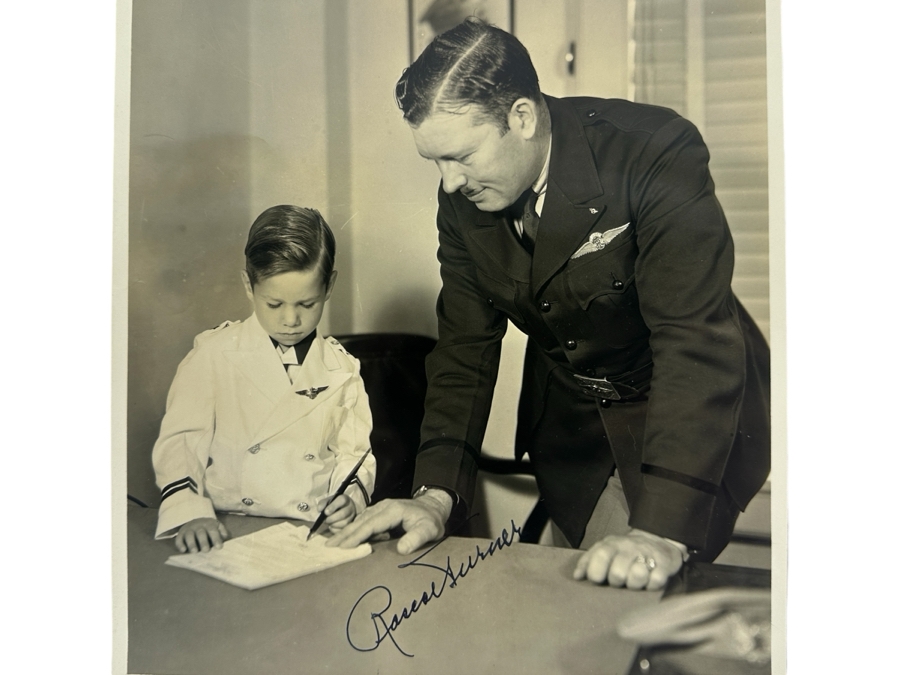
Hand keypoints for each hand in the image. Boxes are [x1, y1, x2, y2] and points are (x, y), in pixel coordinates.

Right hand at [175, 517, 228, 552]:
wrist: (196, 521)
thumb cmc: (210, 528)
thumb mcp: (218, 527)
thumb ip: (222, 533)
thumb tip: (224, 538)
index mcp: (209, 524)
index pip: (213, 531)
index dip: (216, 539)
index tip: (219, 547)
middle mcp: (198, 526)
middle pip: (200, 533)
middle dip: (203, 542)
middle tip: (206, 550)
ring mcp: (188, 529)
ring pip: (189, 536)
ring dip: (191, 544)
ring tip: (194, 551)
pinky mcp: (181, 534)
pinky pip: (179, 539)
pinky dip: (180, 544)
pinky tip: (183, 550)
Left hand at [322, 494, 356, 531]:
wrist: (342, 509)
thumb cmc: (334, 504)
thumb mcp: (328, 501)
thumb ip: (323, 503)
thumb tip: (320, 510)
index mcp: (345, 499)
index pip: (342, 500)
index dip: (333, 506)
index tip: (325, 512)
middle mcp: (350, 508)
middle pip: (343, 513)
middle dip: (332, 518)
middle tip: (325, 520)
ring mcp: (352, 517)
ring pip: (344, 523)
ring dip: (333, 524)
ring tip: (328, 523)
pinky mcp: (350, 525)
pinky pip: (342, 529)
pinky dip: (335, 529)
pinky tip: (331, 526)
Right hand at [326, 492, 452, 553]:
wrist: (433, 508)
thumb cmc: (431, 521)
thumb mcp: (429, 530)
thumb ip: (416, 539)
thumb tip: (401, 549)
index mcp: (393, 510)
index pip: (371, 524)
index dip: (356, 536)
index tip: (343, 547)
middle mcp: (384, 507)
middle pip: (361, 521)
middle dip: (344, 534)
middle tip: (328, 546)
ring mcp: (381, 508)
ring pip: (360, 520)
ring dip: (346, 531)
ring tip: (332, 543)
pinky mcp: (380, 512)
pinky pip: (363, 520)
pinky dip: (353, 528)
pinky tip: (345, 537)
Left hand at [573, 529, 684, 590]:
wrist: (658, 539)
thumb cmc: (625, 551)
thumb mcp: (605, 549)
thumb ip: (588, 561)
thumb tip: (577, 576)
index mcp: (612, 544)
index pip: (600, 556)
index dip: (596, 572)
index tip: (597, 580)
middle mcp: (629, 548)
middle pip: (617, 573)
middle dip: (617, 582)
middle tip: (620, 581)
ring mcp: (647, 555)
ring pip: (637, 576)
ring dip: (634, 584)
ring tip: (634, 582)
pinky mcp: (664, 565)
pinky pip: (656, 581)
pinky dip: (651, 585)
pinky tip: (650, 581)